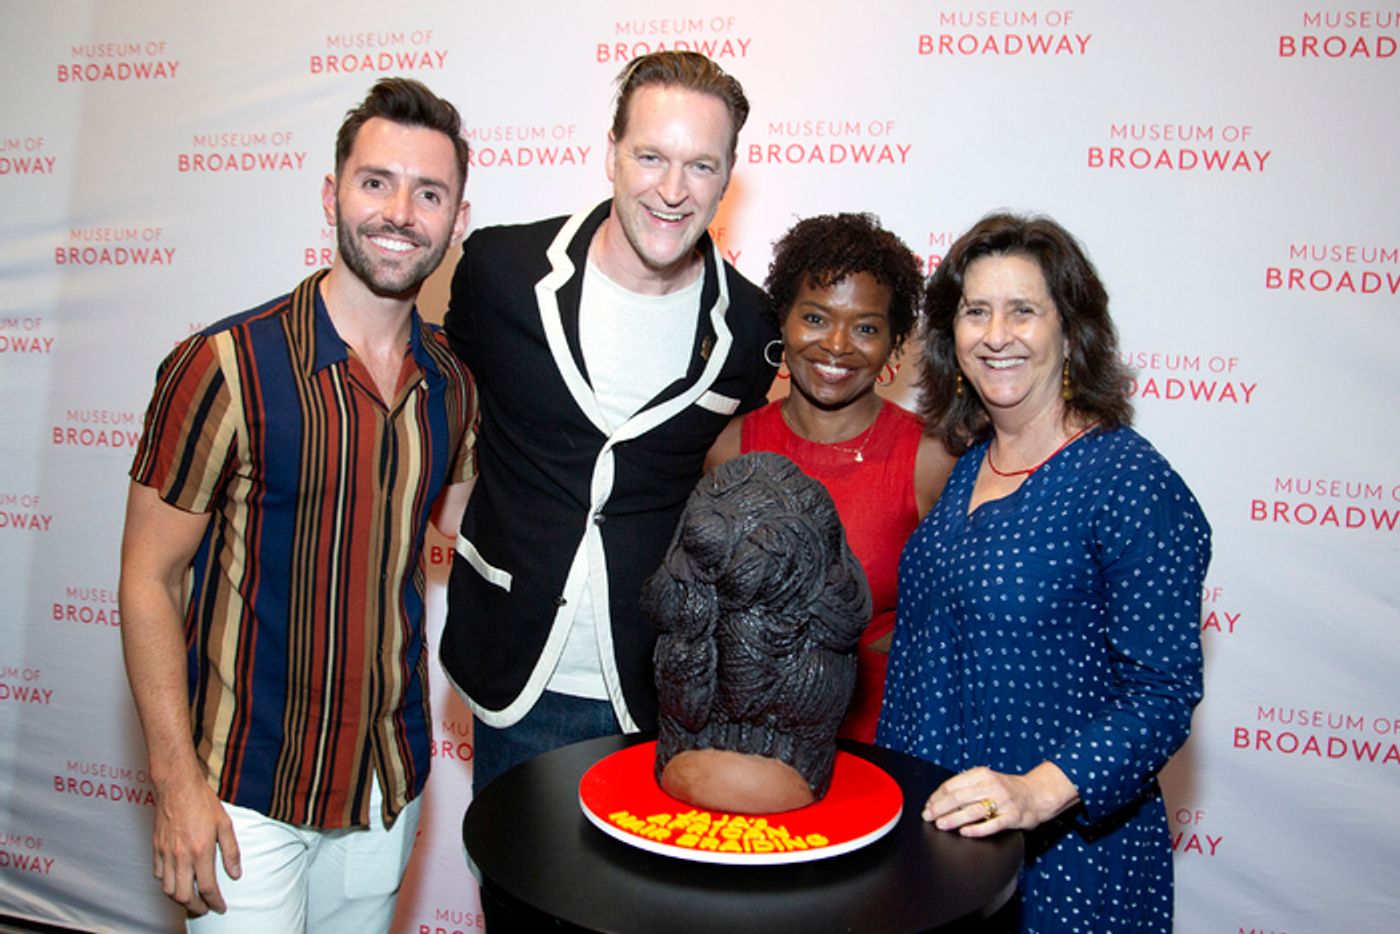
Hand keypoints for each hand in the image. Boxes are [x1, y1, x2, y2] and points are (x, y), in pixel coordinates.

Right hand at [151, 776, 240, 914]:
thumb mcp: (225, 824)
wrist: (177, 786)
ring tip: (190, 900)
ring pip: (167, 889)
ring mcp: (165, 853)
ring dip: (179, 899)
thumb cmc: (202, 802)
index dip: (214, 902)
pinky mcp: (155, 848)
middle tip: (204, 909)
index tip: (220, 907)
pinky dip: (165, 883)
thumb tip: (236, 874)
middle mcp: (181, 856)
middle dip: (195, 908)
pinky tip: (175, 881)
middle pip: (183, 896)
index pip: (206, 888)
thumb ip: (231, 851)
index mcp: (201, 851)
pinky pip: (157, 874)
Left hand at [922, 763, 1077, 837]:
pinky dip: (976, 829)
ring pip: (972, 810)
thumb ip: (967, 786)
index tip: (928, 806)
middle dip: (940, 808)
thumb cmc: (1008, 790)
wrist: (1038, 794)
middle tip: (928, 817)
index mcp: (982, 774)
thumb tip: (939, 800)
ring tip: (941, 824)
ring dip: (953, 818)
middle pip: (959, 797)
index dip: (936, 796)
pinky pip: (992, 824)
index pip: (952, 784)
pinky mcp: (1012, 817)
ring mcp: (1003, 801)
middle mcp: (992, 785)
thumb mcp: (987, 780)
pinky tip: (964, 832)